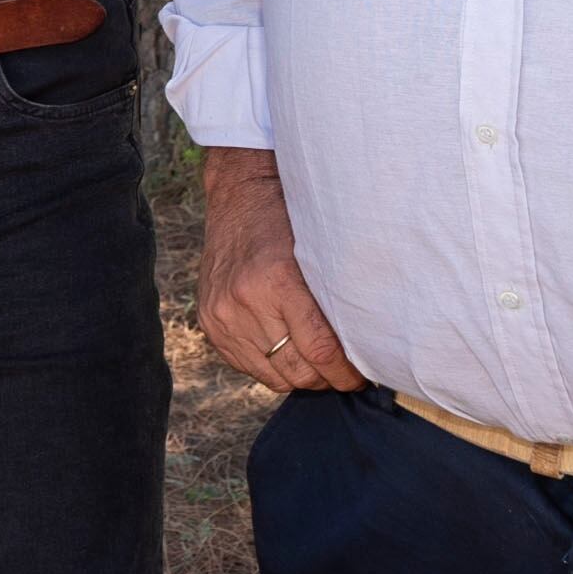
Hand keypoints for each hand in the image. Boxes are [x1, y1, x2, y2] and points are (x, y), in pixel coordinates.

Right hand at [197, 146, 362, 394]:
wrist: (240, 195)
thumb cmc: (289, 219)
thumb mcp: (320, 252)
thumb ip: (335, 300)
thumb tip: (363, 351)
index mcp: (278, 281)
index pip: (320, 351)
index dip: (345, 373)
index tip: (361, 377)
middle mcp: (245, 301)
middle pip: (296, 371)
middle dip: (325, 379)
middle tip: (344, 373)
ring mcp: (222, 314)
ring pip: (272, 375)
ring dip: (298, 375)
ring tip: (316, 363)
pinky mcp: (209, 321)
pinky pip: (246, 366)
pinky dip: (270, 366)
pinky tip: (285, 350)